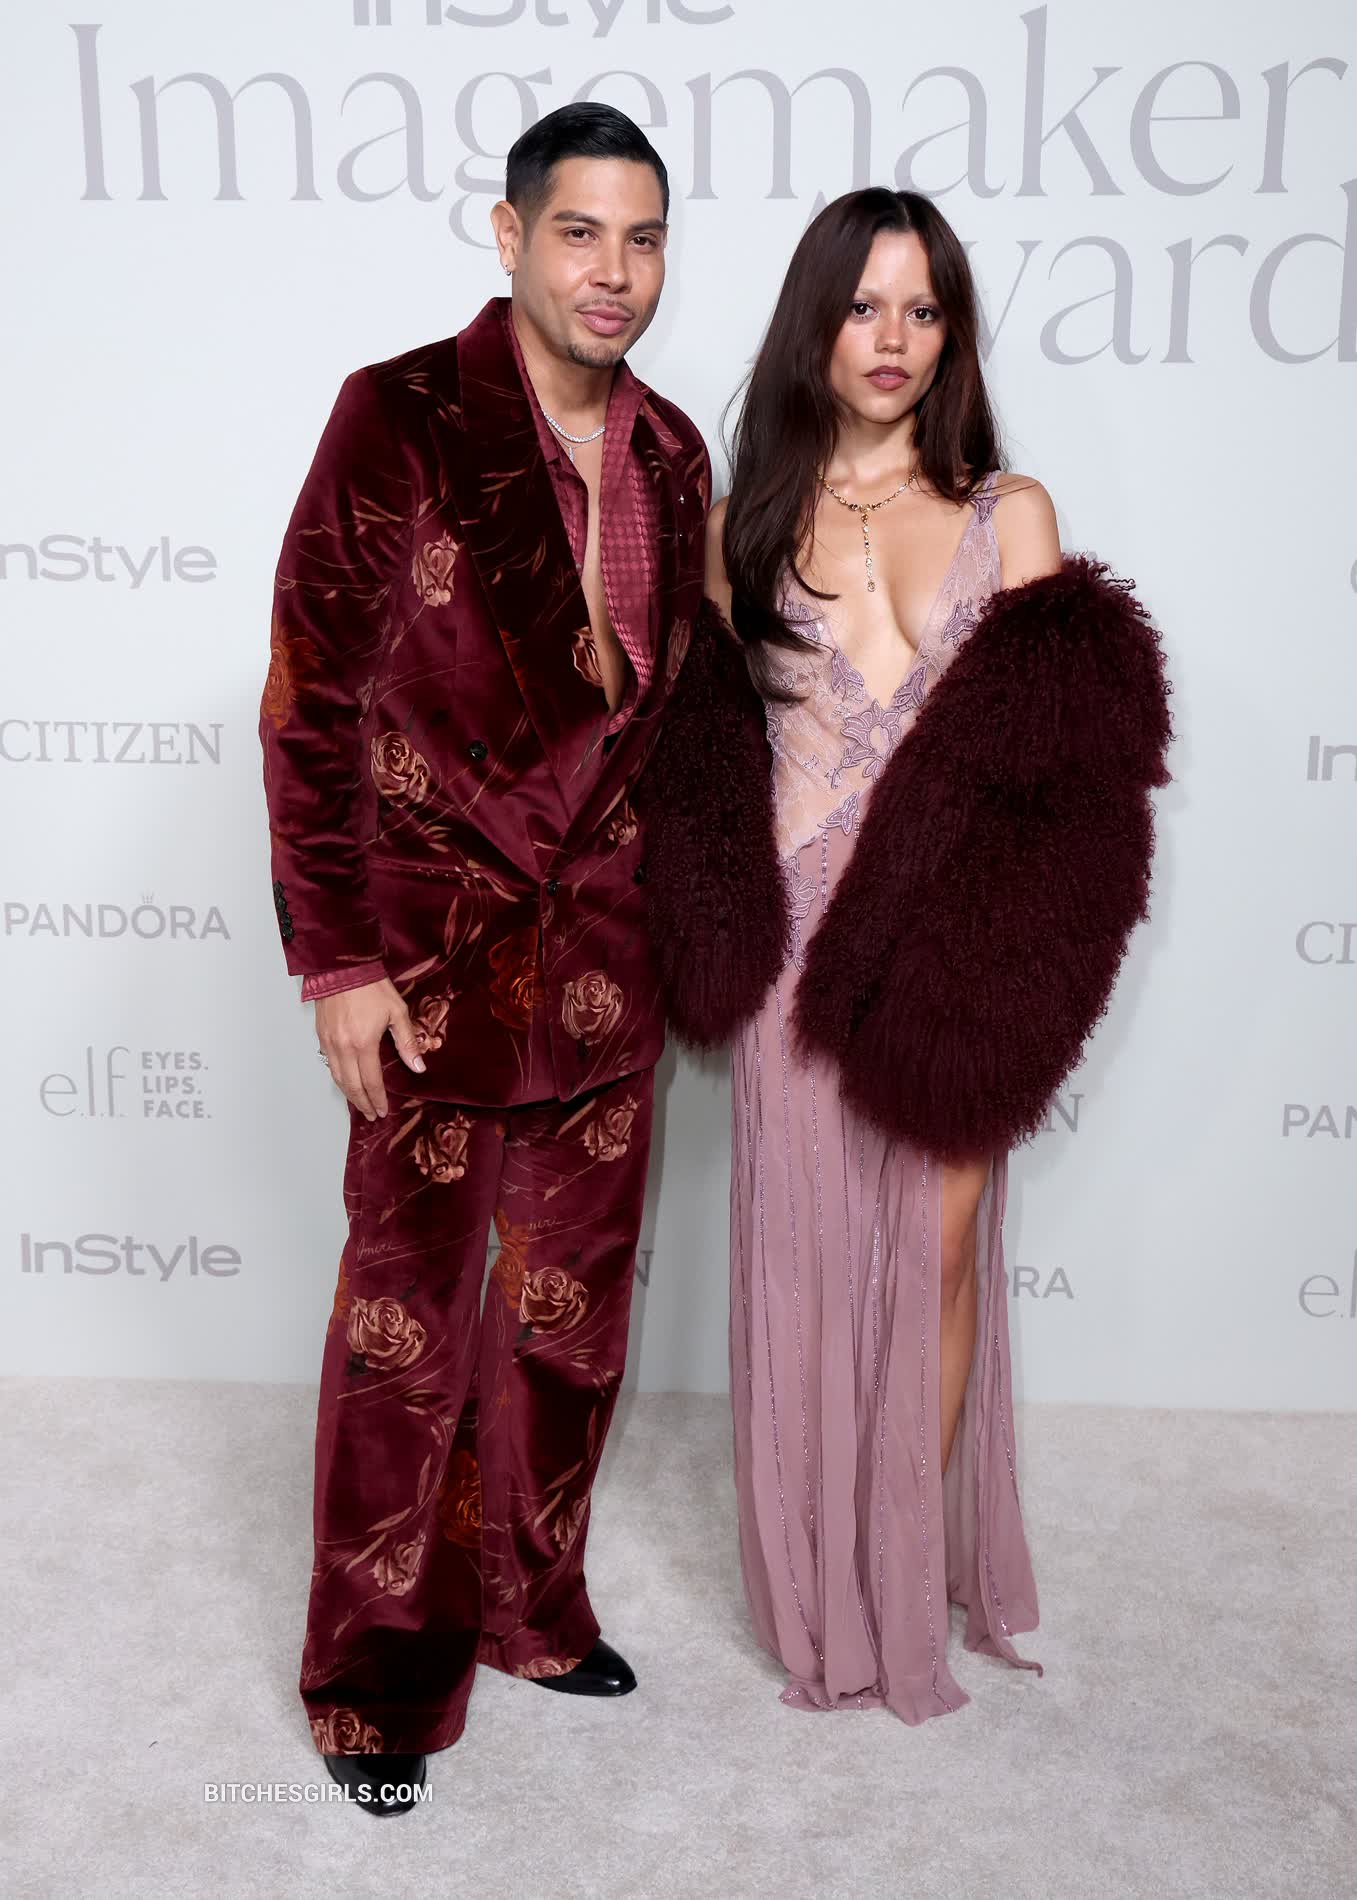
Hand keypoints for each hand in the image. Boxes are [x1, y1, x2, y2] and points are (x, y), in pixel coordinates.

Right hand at [315, 978, 426, 1119]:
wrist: (343, 967)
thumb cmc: (371, 986)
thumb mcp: (397, 1012)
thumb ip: (407, 1042)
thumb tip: (418, 1066)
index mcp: (363, 1043)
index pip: (371, 1081)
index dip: (377, 1099)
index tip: (382, 1110)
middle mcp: (343, 1047)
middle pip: (351, 1085)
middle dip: (362, 1102)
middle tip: (371, 1114)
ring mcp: (329, 1042)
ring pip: (337, 1077)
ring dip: (348, 1093)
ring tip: (359, 1103)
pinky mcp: (321, 1035)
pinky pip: (328, 1063)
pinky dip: (337, 1077)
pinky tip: (345, 1081)